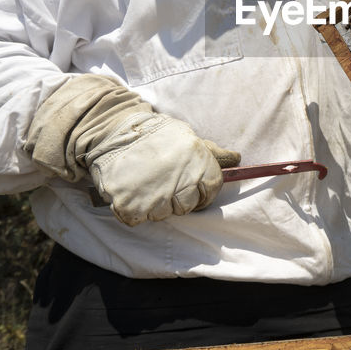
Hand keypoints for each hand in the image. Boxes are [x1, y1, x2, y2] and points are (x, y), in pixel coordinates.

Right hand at [81, 112, 240, 224]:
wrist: (113, 131)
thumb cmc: (154, 134)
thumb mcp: (187, 137)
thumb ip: (213, 153)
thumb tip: (237, 159)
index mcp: (199, 163)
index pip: (211, 191)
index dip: (200, 190)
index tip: (188, 184)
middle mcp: (181, 181)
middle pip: (187, 206)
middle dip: (175, 197)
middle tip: (160, 179)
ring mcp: (156, 197)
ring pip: (162, 214)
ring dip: (153, 203)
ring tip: (144, 180)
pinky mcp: (132, 207)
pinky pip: (138, 218)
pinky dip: (133, 209)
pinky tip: (131, 188)